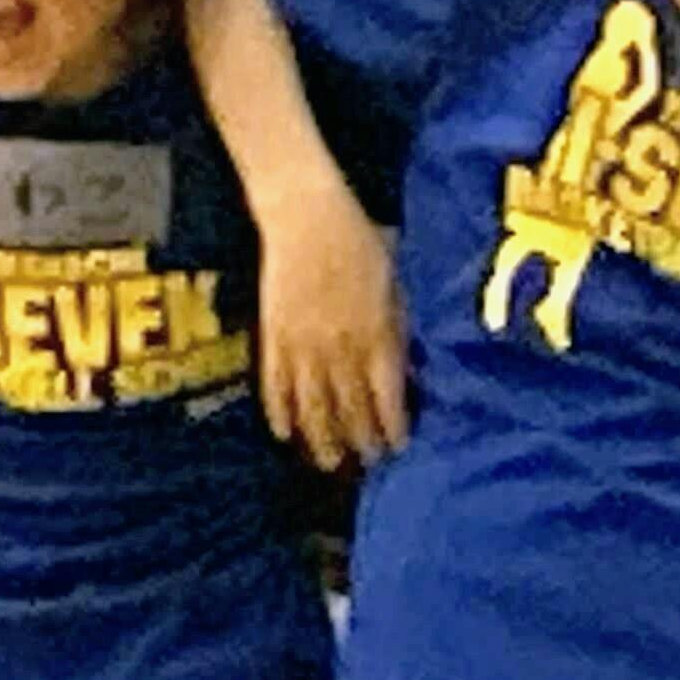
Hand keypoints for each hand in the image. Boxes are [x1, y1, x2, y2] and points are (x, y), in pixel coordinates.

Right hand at [255, 175, 409, 467]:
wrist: (305, 214)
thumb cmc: (360, 240)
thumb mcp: (394, 283)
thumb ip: (398, 328)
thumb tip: (406, 369)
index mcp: (377, 334)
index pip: (387, 398)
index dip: (392, 428)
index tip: (397, 448)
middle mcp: (341, 348)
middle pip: (350, 409)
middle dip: (360, 442)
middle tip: (367, 465)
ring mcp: (303, 345)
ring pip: (312, 406)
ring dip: (321, 439)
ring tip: (328, 464)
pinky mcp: (273, 335)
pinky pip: (274, 384)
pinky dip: (278, 412)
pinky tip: (283, 433)